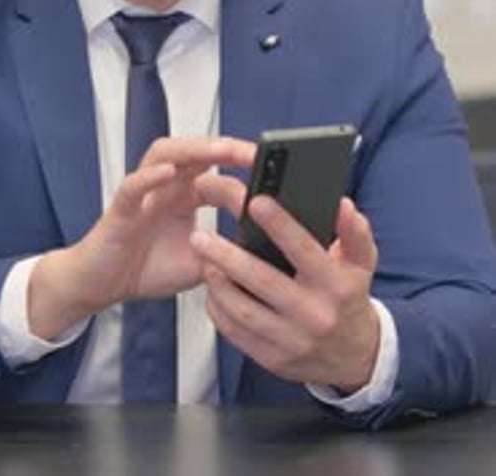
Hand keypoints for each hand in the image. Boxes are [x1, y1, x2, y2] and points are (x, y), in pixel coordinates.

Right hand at [28, 136, 254, 340]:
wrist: (105, 285)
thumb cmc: (148, 268)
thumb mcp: (201, 264)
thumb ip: (228, 254)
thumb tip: (266, 255)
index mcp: (187, 194)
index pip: (220, 172)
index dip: (246, 170)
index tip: (277, 171)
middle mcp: (167, 185)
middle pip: (197, 152)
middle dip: (227, 148)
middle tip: (257, 152)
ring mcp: (145, 192)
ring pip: (167, 153)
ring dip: (194, 149)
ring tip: (220, 149)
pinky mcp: (122, 207)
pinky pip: (135, 185)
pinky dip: (150, 176)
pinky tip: (168, 171)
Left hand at [191, 175, 379, 393]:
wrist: (354, 358)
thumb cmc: (350, 300)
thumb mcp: (361, 263)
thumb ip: (354, 232)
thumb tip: (343, 206)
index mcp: (335, 286)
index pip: (303, 250)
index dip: (279, 224)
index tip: (256, 203)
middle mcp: (313, 314)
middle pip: (262, 281)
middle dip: (227, 256)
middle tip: (201, 237)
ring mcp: (292, 340)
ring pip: (243, 310)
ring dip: (217, 284)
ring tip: (203, 261)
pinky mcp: (273, 359)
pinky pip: (237, 333)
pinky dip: (219, 310)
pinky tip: (212, 290)